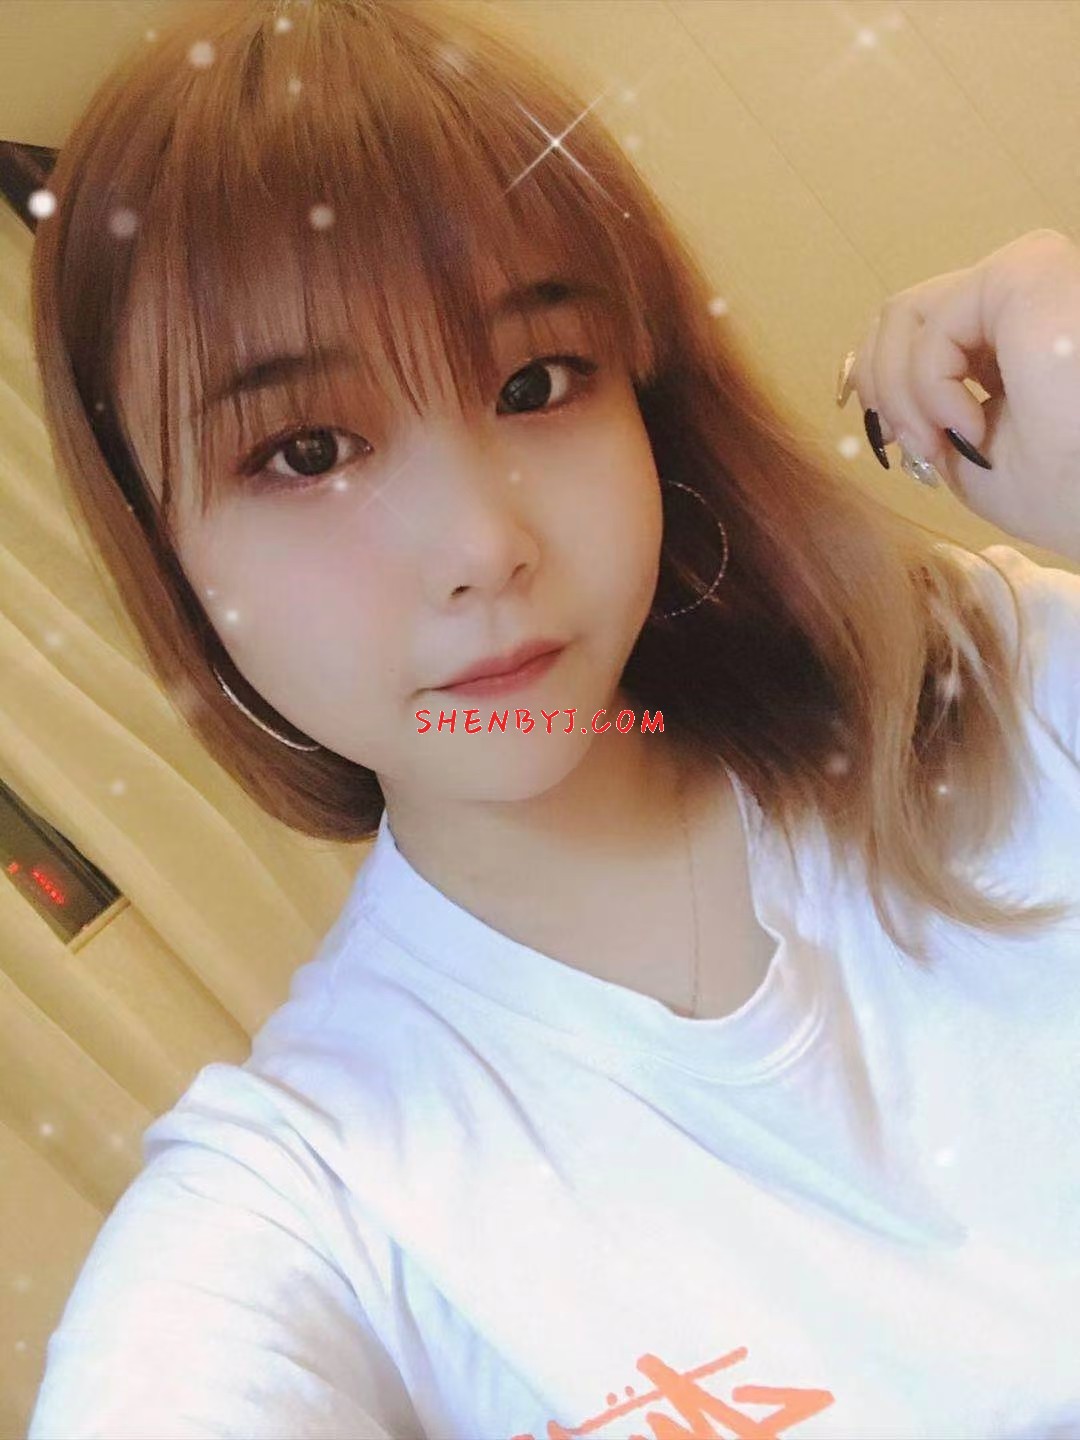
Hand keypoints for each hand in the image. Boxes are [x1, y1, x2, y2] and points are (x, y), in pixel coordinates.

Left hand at [838, 228, 1079, 564]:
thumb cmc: (1059, 492)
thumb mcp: (964, 453)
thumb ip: (922, 409)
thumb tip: (872, 392)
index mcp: (1008, 342)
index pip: (917, 329)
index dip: (879, 382)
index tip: (892, 442)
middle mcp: (1017, 302)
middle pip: (900, 315)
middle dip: (878, 386)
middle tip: (904, 442)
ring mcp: (1024, 279)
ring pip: (903, 313)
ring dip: (899, 393)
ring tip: (935, 442)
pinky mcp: (1027, 269)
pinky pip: (933, 320)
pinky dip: (927, 384)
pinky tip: (968, 424)